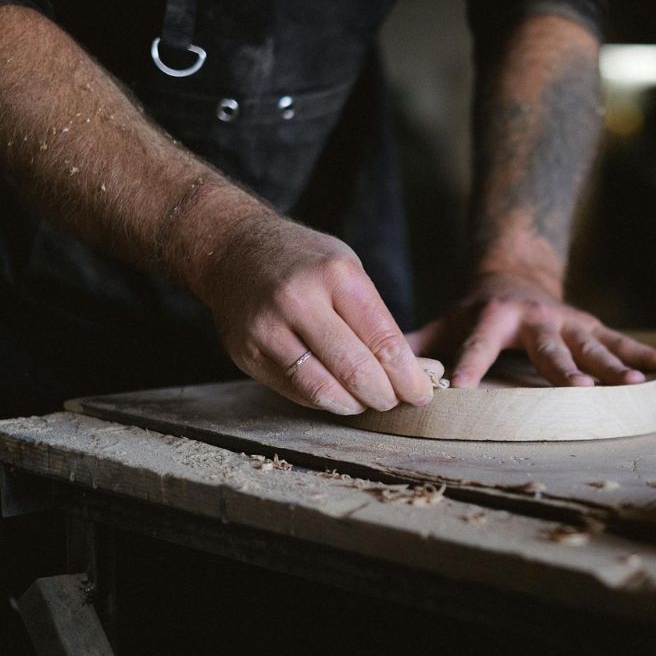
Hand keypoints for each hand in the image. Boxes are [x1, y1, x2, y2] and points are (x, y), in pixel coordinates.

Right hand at [197, 218, 434, 414]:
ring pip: (323, 389)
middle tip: (397, 401)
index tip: (422, 393)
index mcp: (336, 276)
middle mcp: (299, 301)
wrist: (233, 251)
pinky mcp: (247, 353)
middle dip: (385, 396)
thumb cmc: (304, 262)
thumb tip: (412, 371)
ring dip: (355, 405)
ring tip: (368, 401)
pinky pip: (296, 391)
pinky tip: (339, 394)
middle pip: (355, 371)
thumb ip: (374, 318)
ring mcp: (268, 329)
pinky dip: (325, 400)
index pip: (384, 341)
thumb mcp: (347, 269)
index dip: (409, 377)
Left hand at [409, 272, 655, 388]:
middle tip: (581, 391)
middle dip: (566, 371)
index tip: (461, 389)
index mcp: (493, 318)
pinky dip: (650, 358)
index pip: (479, 346)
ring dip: (617, 367)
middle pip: (551, 350)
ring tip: (635, 385)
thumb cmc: (473, 313)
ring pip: (595, 348)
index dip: (469, 365)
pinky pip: (626, 343)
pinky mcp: (595, 329)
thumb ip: (412, 346)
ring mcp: (571, 324)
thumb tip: (371, 375)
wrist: (515, 276)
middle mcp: (536, 320)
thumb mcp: (442, 322)